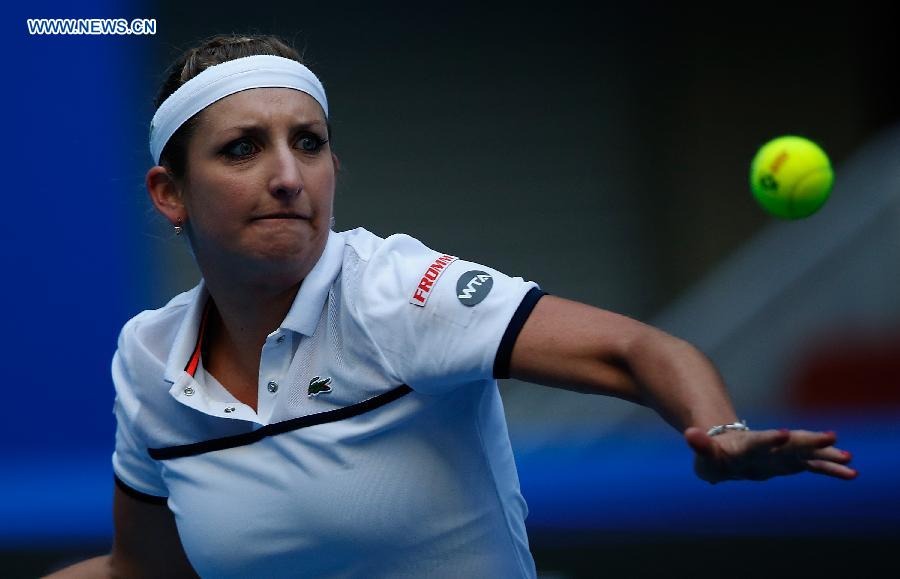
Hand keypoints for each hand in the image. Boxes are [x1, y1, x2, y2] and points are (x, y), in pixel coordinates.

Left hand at [684, 426, 857, 483]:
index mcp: (746, 446)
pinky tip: (851, 472)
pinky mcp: (790, 462)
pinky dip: (829, 468)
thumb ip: (700, 444)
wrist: (728, 448)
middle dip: (807, 442)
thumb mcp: (704, 454)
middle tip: (829, 437)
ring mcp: (781, 454)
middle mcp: (768, 448)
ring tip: (847, 456)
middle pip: (789, 445)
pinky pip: (813, 466)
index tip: (784, 433)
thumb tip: (689, 433)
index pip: (757, 442)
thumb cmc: (714, 455)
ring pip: (805, 453)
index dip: (769, 439)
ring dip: (824, 454)